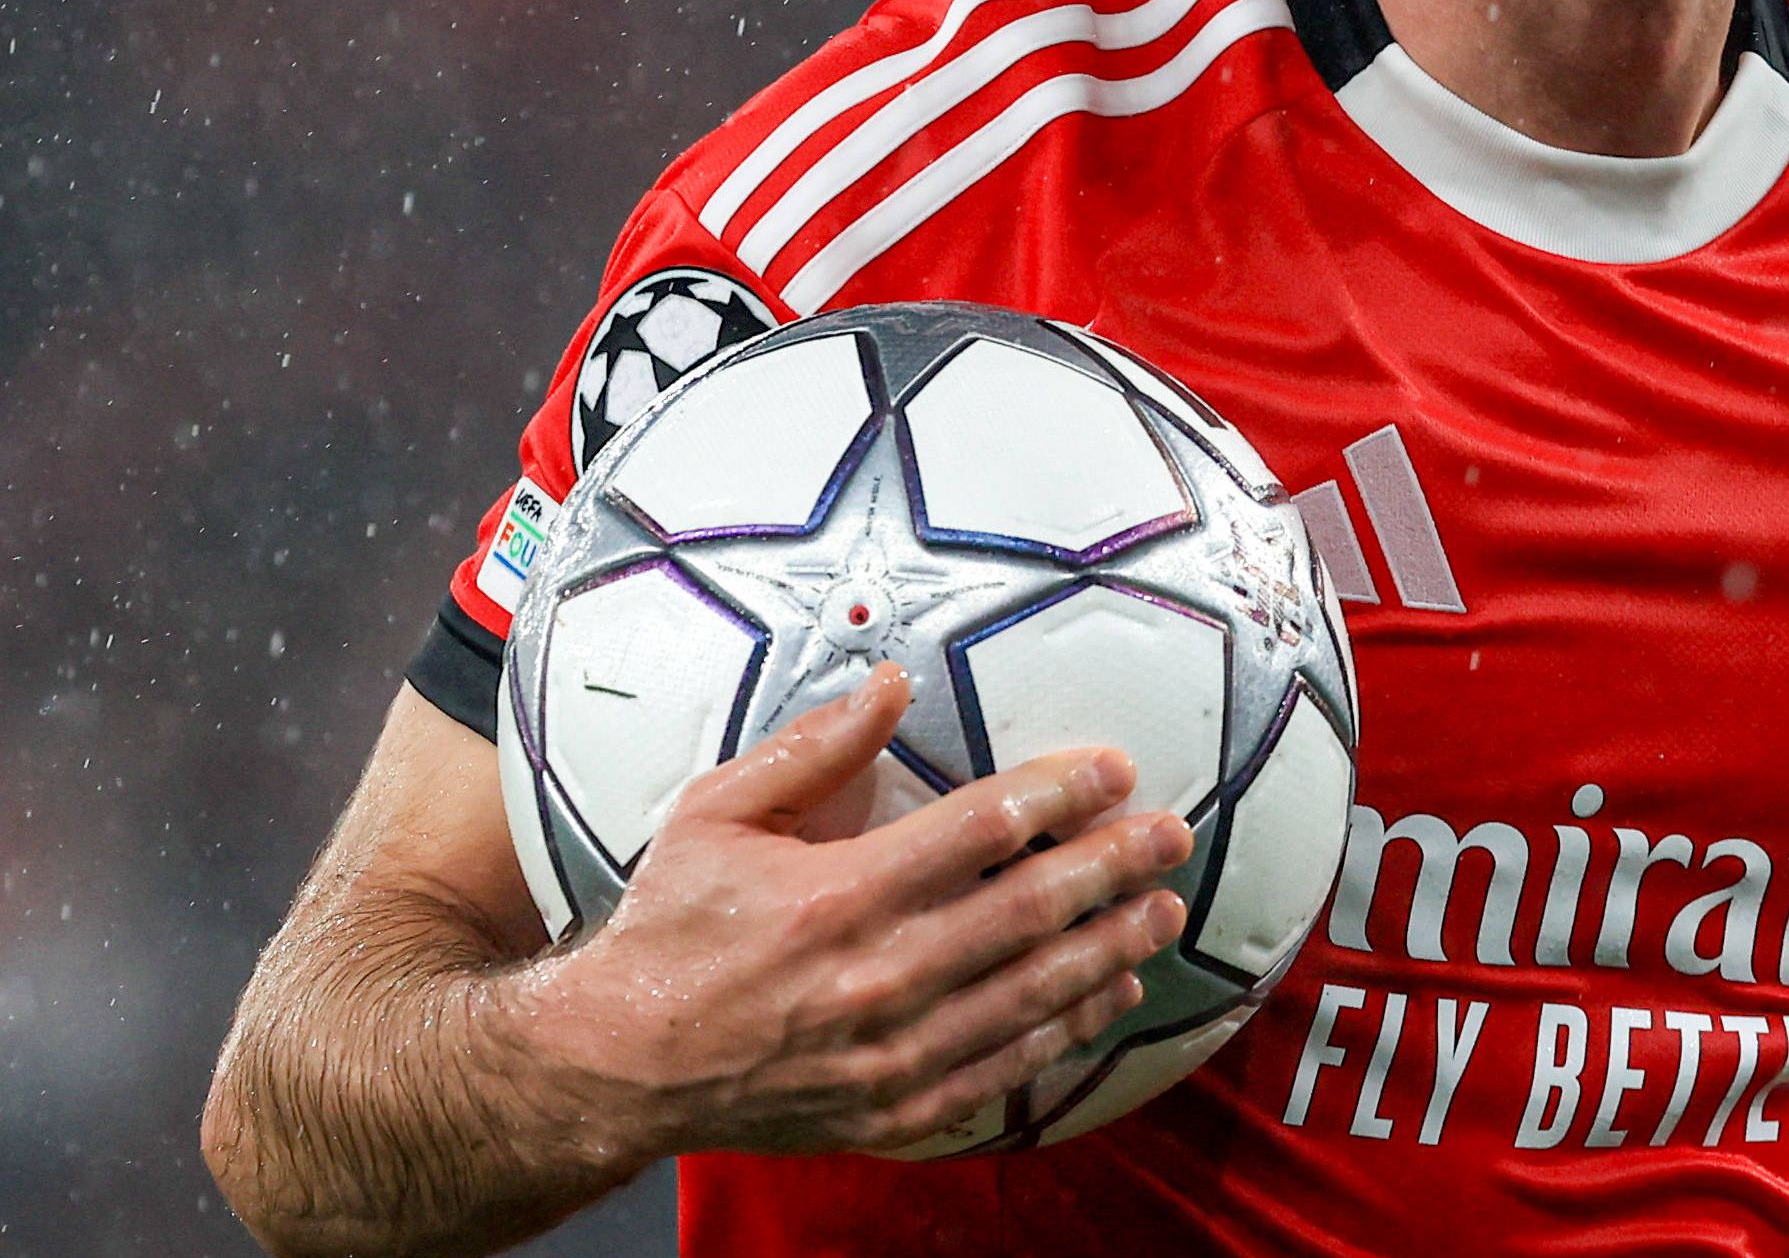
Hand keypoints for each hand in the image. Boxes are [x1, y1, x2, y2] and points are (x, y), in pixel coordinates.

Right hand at [509, 662, 1192, 1157]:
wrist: (618, 1066)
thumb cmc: (670, 927)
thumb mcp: (716, 813)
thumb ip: (813, 747)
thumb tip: (892, 679)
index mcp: (837, 896)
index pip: (980, 830)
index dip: (1058, 794)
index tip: (1111, 769)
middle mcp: (876, 978)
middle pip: (1028, 912)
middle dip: (1112, 868)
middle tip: (1170, 834)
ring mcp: (891, 1055)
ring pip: (1032, 993)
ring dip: (1109, 947)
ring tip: (1163, 910)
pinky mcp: (895, 1109)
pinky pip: (1005, 1066)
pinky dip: (1066, 1029)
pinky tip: (1109, 992)